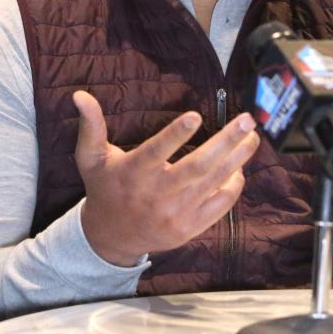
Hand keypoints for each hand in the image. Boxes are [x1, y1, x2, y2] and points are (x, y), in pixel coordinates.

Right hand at [72, 89, 259, 266]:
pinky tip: (240, 167)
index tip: (195, 116)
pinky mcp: (189, 228)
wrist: (111, 237)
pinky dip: (232, 187)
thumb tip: (80, 95)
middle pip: (197, 167)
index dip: (176, 135)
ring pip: (213, 184)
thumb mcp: (90, 157)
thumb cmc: (104, 188)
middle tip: (246, 121)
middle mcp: (157, 194)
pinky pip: (218, 206)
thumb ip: (91, 125)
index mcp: (134, 173)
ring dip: (236, 159)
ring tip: (252, 137)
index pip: (156, 152)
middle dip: (225, 143)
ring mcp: (176, 214)